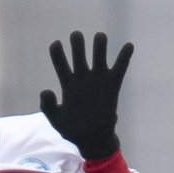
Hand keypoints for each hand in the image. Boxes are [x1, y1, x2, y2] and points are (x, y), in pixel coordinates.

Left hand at [39, 31, 133, 159]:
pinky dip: (124, 58)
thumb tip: (45, 91)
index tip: (55, 43)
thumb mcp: (56, 119)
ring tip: (100, 36)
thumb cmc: (72, 129)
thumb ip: (48, 106)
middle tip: (76, 34)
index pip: (61, 65)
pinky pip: (119, 69)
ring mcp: (98, 80)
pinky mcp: (113, 85)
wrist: (92, 138)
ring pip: (99, 58)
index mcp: (67, 85)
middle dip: (78, 45)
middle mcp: (82, 79)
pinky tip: (128, 45)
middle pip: (79, 57)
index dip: (58, 54)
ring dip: (99, 47)